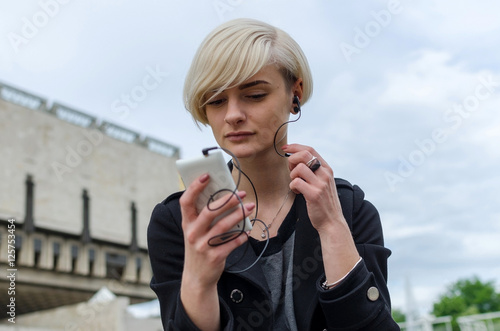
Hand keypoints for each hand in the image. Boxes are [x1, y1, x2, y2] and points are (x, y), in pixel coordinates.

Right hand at [179, 173, 254, 329]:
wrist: (197, 278)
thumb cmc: (199, 248)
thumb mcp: (195, 232)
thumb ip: (204, 217)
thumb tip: (225, 196)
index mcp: (187, 224)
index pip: (186, 201)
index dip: (195, 187)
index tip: (206, 175)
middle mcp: (192, 233)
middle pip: (209, 212)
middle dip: (227, 200)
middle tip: (241, 193)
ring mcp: (202, 246)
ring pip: (223, 226)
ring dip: (238, 215)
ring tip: (249, 207)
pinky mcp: (214, 257)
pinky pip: (231, 243)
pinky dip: (241, 236)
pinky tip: (247, 230)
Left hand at [282, 144, 343, 233]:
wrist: (332, 221)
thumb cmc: (324, 201)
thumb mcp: (323, 182)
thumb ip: (314, 170)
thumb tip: (296, 159)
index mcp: (327, 168)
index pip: (310, 149)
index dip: (295, 147)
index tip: (285, 148)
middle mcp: (325, 174)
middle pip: (304, 154)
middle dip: (292, 160)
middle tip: (291, 170)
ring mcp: (320, 184)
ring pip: (299, 168)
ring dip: (292, 175)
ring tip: (296, 184)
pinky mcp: (314, 194)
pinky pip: (296, 182)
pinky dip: (292, 186)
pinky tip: (297, 191)